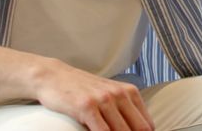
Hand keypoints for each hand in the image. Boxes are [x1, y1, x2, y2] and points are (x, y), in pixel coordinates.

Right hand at [34, 59, 153, 130]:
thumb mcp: (109, 94)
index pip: (147, 125)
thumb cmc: (82, 89)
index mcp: (130, 92)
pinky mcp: (86, 106)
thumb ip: (124, 111)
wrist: (54, 76)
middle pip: (138, 129)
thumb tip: (140, 130)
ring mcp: (104, 99)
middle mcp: (120, 94)